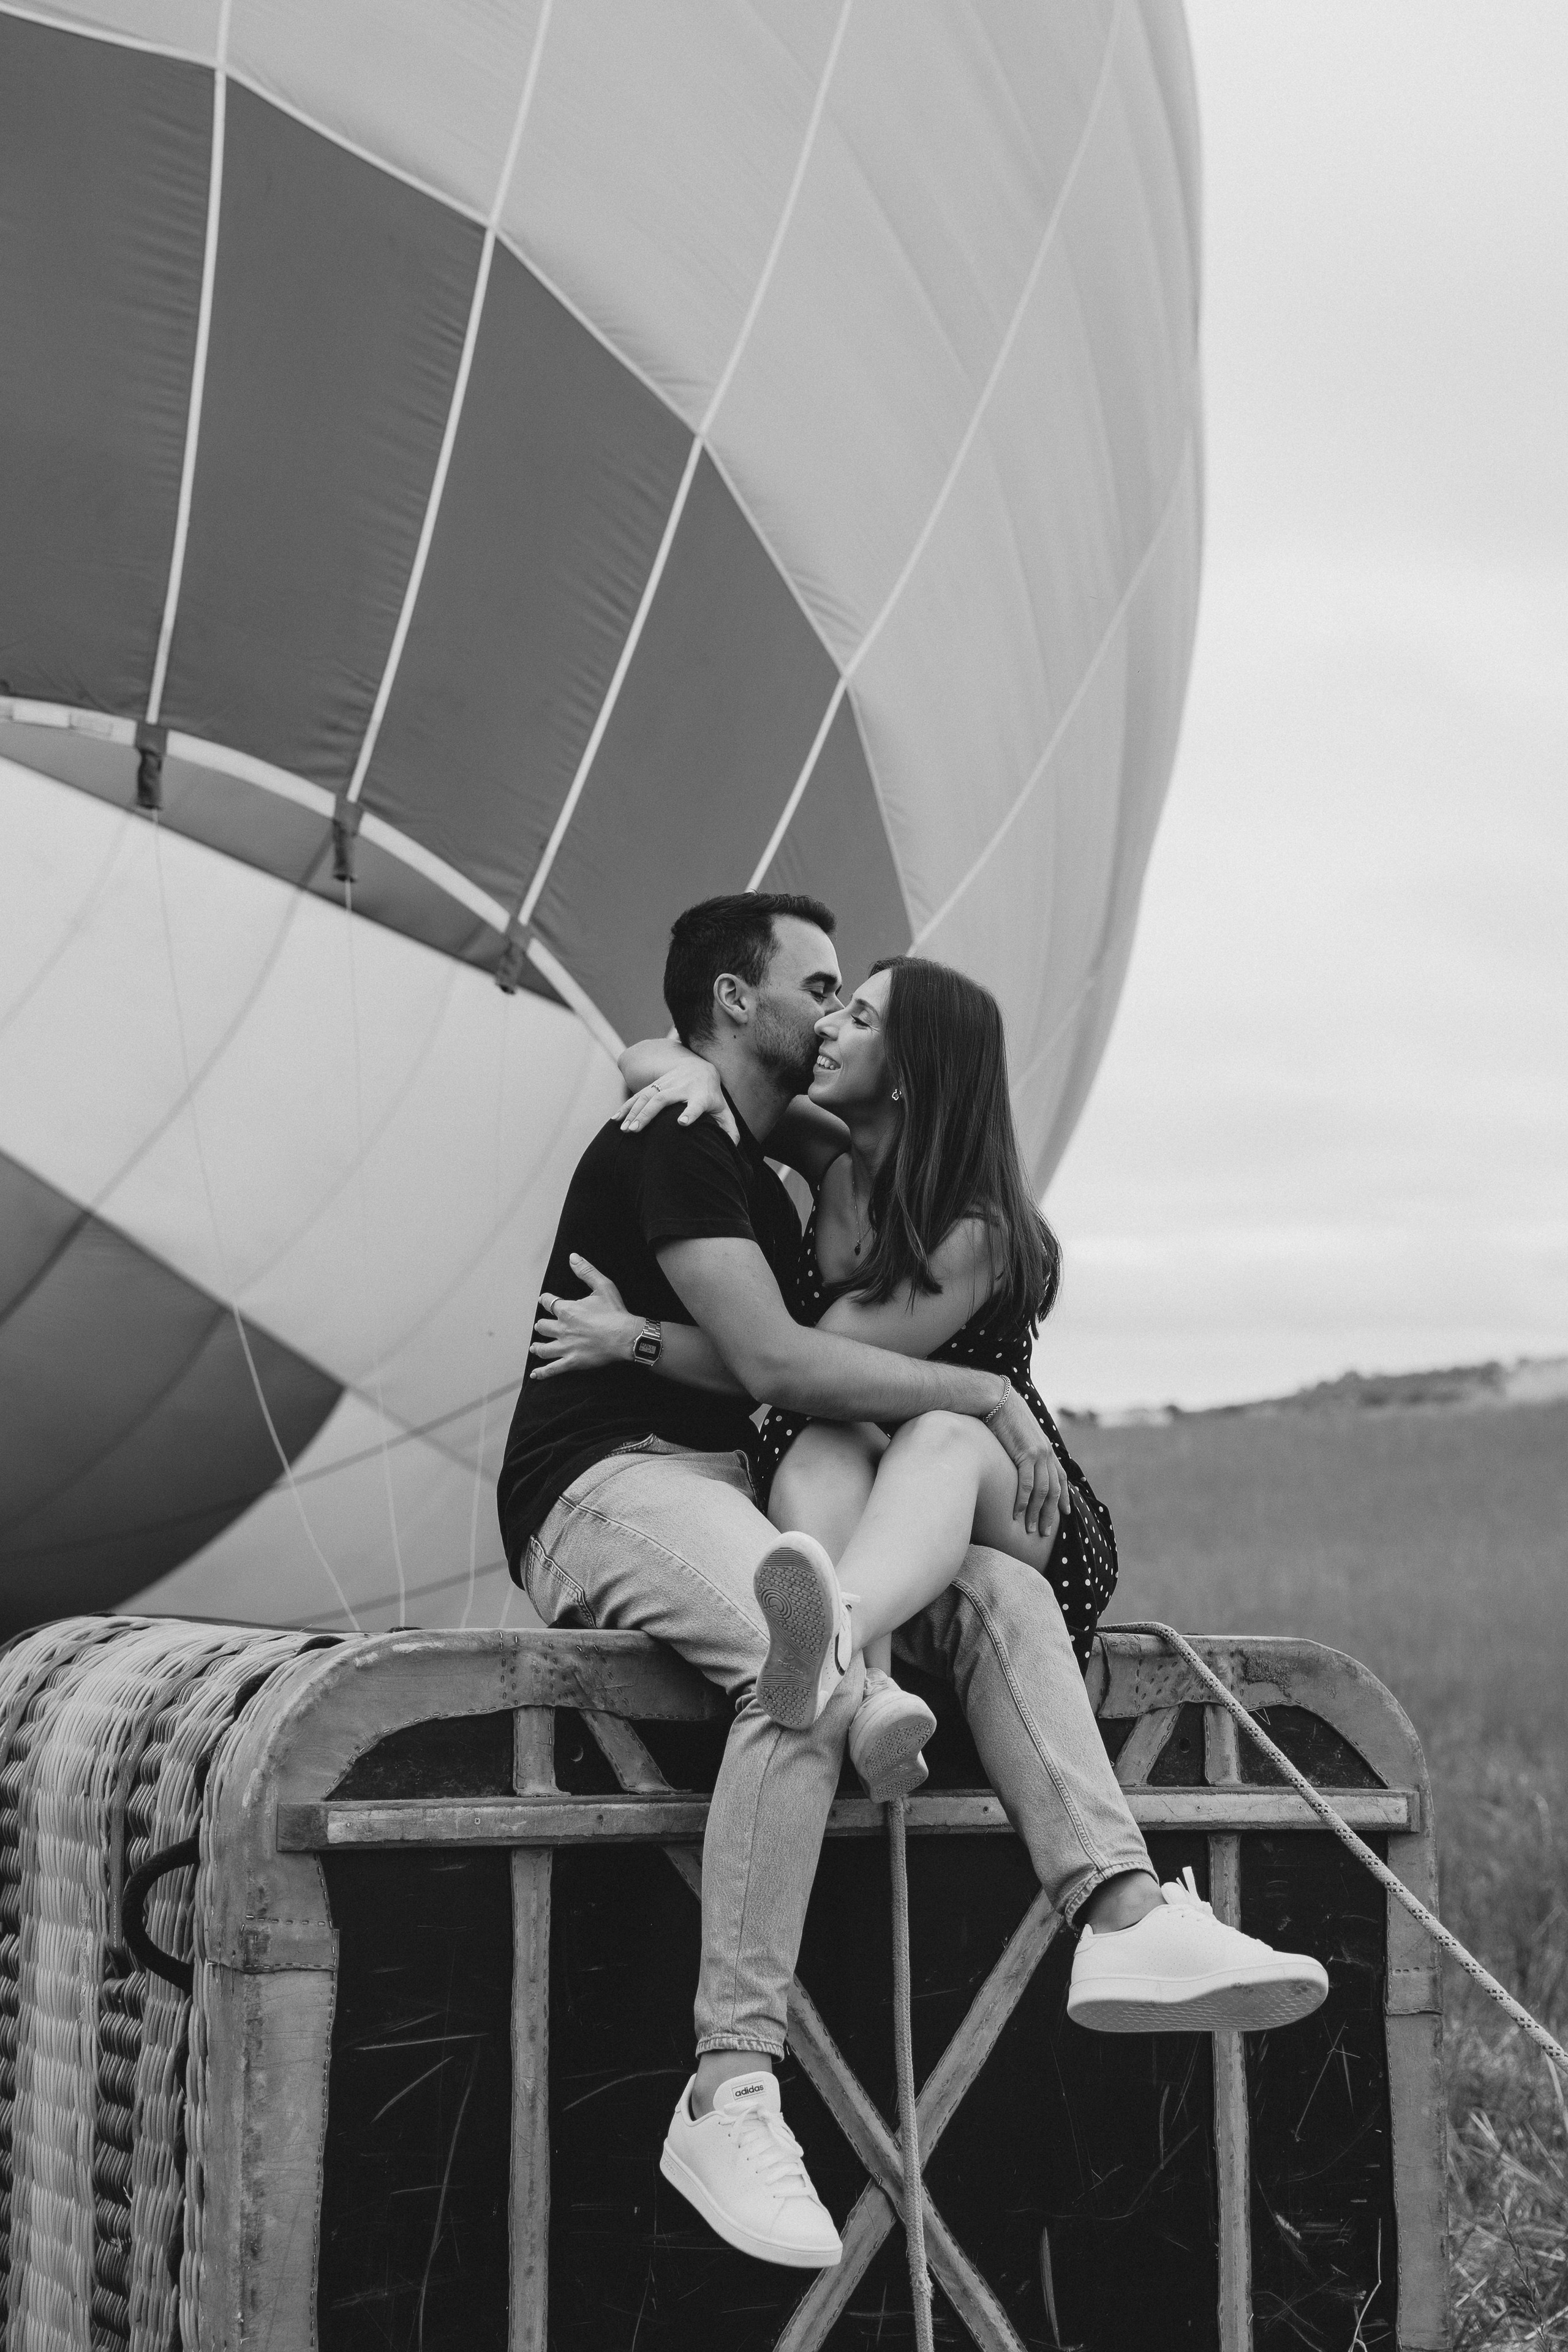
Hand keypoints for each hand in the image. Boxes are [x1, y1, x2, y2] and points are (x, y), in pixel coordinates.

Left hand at [531, 1255, 637, 1379]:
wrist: (625, 1336)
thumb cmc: (615, 1312)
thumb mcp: (602, 1286)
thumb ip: (586, 1271)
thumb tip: (572, 1257)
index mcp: (567, 1310)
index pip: (548, 1303)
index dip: (546, 1301)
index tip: (545, 1300)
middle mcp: (562, 1328)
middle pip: (542, 1326)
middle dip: (542, 1325)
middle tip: (543, 1326)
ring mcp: (565, 1346)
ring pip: (543, 1347)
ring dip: (538, 1346)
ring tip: (535, 1346)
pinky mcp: (572, 1361)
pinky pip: (552, 1369)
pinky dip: (542, 1372)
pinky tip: (535, 1374)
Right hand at [620, 1053, 738, 1145]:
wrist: (700, 1068)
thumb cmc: (713, 1097)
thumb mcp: (723, 1111)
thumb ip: (729, 1129)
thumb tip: (733, 1147)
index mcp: (702, 1096)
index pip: (697, 1104)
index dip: (691, 1112)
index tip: (683, 1123)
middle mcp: (683, 1088)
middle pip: (665, 1100)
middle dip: (649, 1115)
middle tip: (637, 1131)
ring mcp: (667, 1084)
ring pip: (649, 1096)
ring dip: (635, 1113)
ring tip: (626, 1130)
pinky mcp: (656, 1085)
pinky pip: (638, 1095)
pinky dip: (627, 1107)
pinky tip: (616, 1119)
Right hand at [985, 1386, 1071, 1538]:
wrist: (998, 1400)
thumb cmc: (1005, 1417)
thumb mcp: (1021, 1435)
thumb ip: (1025, 1450)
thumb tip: (1020, 1462)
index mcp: (1047, 1449)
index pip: (1060, 1478)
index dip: (1064, 1497)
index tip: (1064, 1514)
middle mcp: (1047, 1453)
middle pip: (1054, 1490)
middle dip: (1051, 1513)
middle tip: (1046, 1533)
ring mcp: (1038, 1454)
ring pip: (1042, 1491)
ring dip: (1037, 1513)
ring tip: (1031, 1530)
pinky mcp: (1026, 1454)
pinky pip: (1027, 1484)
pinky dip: (1023, 1501)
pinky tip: (1017, 1514)